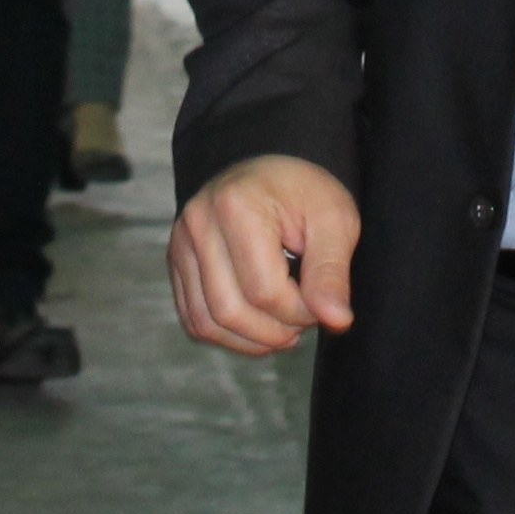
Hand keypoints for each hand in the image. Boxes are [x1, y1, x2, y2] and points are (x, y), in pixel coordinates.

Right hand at [168, 153, 358, 354]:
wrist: (273, 173)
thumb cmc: (306, 193)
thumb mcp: (334, 221)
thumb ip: (332, 272)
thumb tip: (337, 321)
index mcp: (236, 205)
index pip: (265, 292)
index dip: (300, 312)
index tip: (321, 300)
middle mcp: (198, 223)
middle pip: (230, 311)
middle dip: (276, 331)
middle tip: (305, 317)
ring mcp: (180, 244)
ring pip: (207, 323)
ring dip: (252, 340)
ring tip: (284, 324)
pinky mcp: (177, 262)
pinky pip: (195, 320)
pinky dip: (229, 335)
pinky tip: (259, 324)